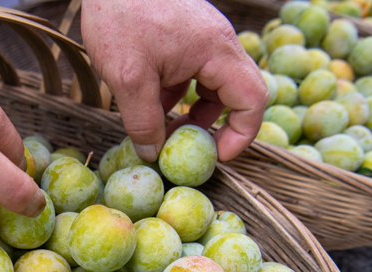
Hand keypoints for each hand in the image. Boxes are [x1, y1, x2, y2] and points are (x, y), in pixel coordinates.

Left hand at [81, 0, 267, 161]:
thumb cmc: (118, 15)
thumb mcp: (127, 78)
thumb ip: (142, 121)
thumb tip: (153, 153)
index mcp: (217, 50)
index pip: (253, 100)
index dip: (240, 135)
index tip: (214, 156)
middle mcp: (217, 42)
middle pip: (235, 94)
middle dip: (211, 125)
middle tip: (181, 146)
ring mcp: (201, 36)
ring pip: (210, 84)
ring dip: (190, 110)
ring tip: (157, 126)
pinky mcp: (183, 34)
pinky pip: (191, 71)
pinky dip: (175, 92)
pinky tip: (146, 100)